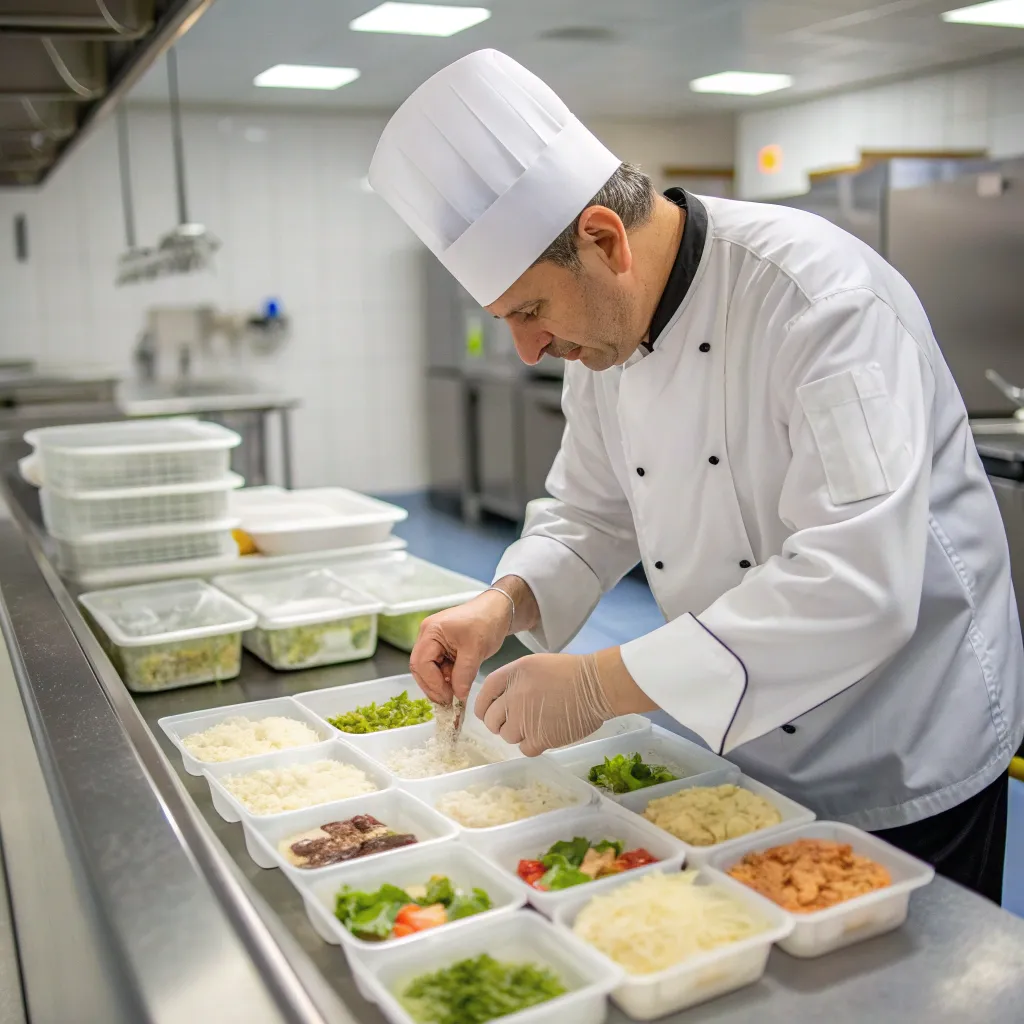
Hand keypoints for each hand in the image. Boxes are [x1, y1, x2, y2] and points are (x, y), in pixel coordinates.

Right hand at [409, 591, 513, 704]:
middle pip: (419, 667)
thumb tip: (457, 696)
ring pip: (427, 669)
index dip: (433, 684)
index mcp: (431, 631)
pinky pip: (437, 667)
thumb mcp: (476, 650)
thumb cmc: (487, 622)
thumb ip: (464, 675)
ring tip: (455, 692)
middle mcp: (427, 635)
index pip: (421, 663)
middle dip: (433, 686)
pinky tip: (457, 683)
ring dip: (439, 683)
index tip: (448, 697)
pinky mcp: (441, 647)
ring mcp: (433, 641)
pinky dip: (445, 678)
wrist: (497, 610)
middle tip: (448, 701)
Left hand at [475, 648, 656, 755]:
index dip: (483, 707)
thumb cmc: (570, 672)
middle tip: (516, 721)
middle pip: (491, 720)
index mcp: (512, 674)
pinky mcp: (540, 738)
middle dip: (499, 723)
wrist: (596, 685)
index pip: (484, 694)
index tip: (488, 713)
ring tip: (536, 724)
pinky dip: (532, 744)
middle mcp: (513, 696)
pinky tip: (544, 734)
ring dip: (518, 733)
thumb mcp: (534, 665)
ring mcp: (525, 719)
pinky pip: (524, 748)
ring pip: (507, 736)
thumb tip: (498, 702)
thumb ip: (512, 681)